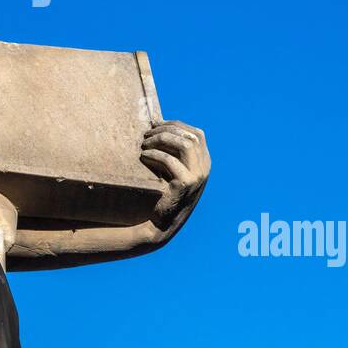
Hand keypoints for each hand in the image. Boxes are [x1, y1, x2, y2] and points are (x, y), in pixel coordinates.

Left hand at [140, 120, 210, 234]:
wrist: (160, 223)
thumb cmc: (162, 193)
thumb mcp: (173, 169)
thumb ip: (173, 151)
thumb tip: (156, 124)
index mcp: (205, 162)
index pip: (197, 134)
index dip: (177, 125)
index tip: (156, 124)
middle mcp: (205, 168)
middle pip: (191, 136)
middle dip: (167, 130)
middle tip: (146, 134)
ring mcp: (198, 177)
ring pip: (185, 145)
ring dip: (162, 139)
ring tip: (144, 143)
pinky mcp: (185, 185)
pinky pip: (170, 161)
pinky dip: (155, 154)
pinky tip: (143, 156)